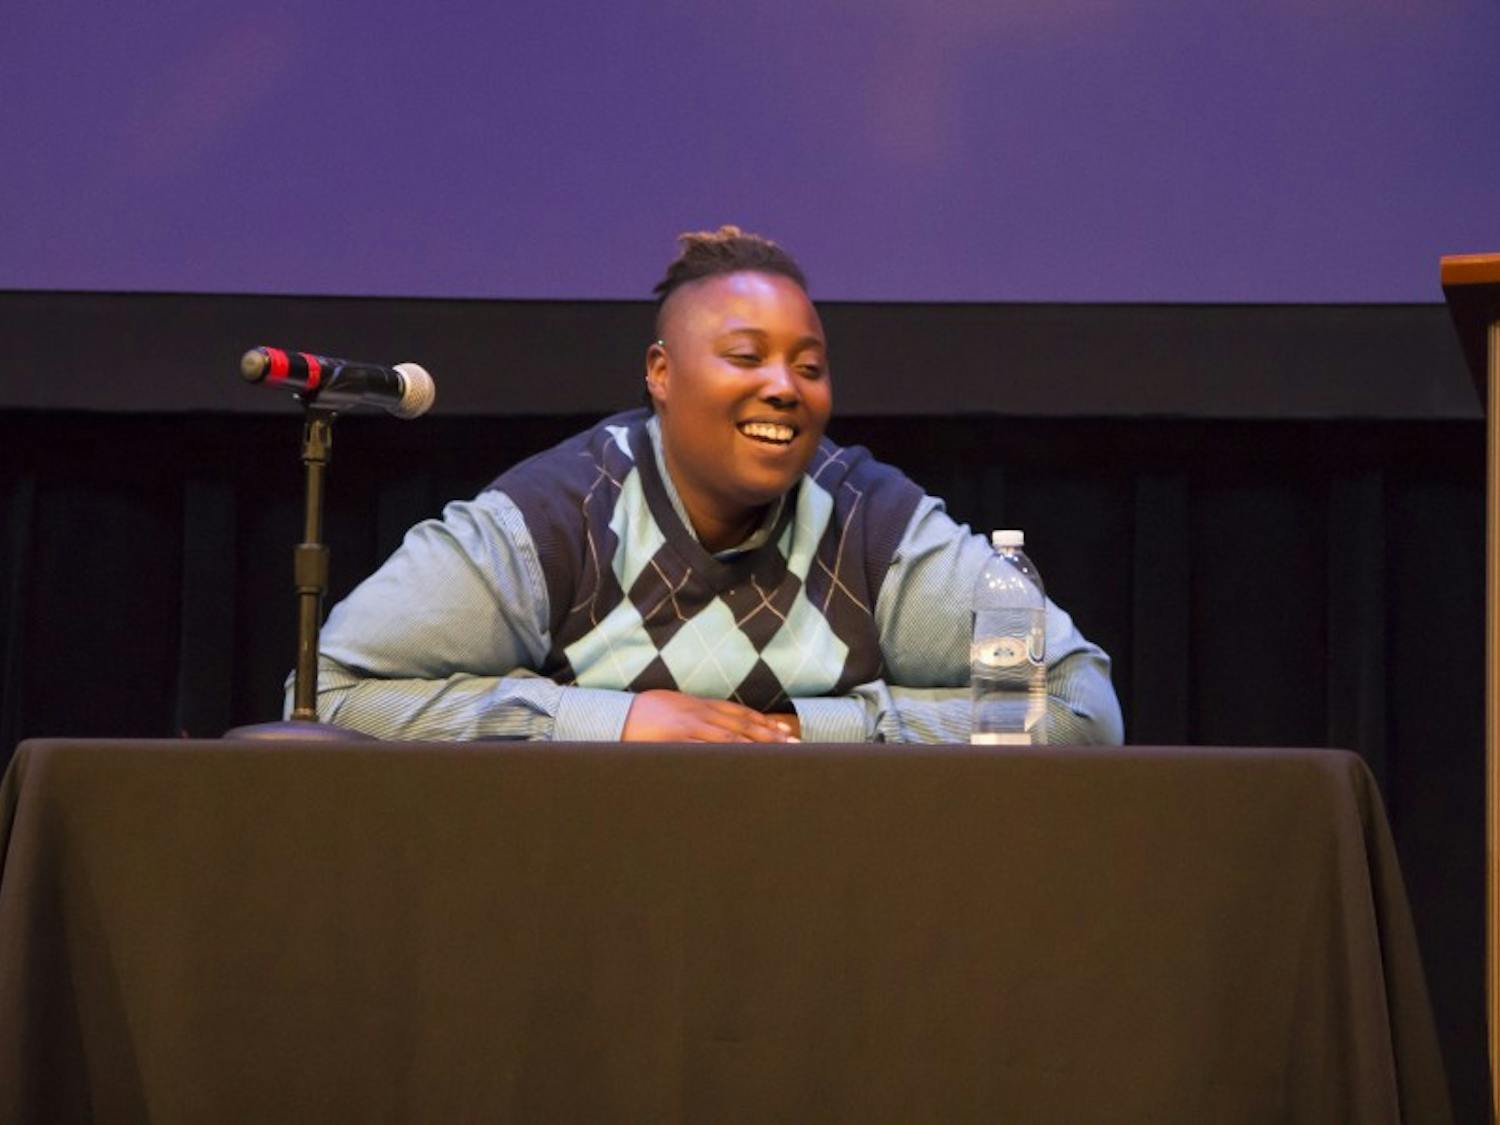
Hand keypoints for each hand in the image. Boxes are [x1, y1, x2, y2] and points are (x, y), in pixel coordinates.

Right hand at [622, 690, 800, 743]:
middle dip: (770, 736)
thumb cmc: (645, 713)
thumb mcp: (675, 707)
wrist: (616, 714)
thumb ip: (697, 715)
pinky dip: (726, 756)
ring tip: (777, 757)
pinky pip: (706, 749)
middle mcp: (700, 713)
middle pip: (742, 725)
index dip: (764, 723)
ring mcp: (689, 727)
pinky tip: (742, 764)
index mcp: (700, 706)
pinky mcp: (677, 740)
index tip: (784, 731)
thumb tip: (716, 724)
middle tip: (794, 746)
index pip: (740, 713)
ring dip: (755, 748)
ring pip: (730, 738)